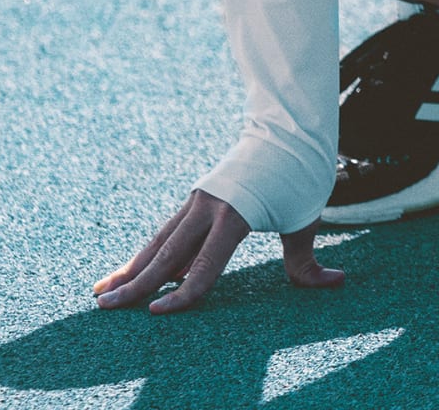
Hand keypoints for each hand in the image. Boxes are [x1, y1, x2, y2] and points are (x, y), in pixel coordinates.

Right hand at [93, 189, 343, 312]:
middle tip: (105, 308)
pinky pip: (168, 231)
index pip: (206, 264)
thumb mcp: (307, 215)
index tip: (158, 312)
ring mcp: (200, 200)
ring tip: (102, 293)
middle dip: (137, 283)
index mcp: (237, 213)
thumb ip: (307, 257)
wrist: (290, 125)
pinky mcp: (197, 198)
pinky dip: (148, 253)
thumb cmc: (301, 173)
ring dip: (132, 268)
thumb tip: (336, 282)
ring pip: (160, 241)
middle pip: (169, 253)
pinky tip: (128, 271)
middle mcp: (210, 206)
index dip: (184, 293)